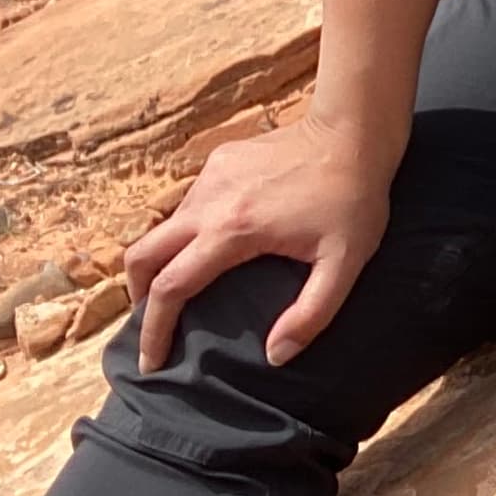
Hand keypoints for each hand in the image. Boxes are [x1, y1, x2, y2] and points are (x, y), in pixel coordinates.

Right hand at [126, 110, 395, 370]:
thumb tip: (274, 356)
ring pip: (165, 227)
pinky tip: (213, 246)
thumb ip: (311, 315)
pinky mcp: (220, 160)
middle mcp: (209, 201)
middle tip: (154, 325)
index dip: (156, 331)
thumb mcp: (345, 264)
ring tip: (183, 290)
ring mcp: (211, 176)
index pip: (172, 288)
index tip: (152, 363)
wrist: (354, 132)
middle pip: (144, 254)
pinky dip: (186, 233)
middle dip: (140, 296)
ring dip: (164, 261)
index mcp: (232, 231)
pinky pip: (189, 204)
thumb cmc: (354, 200)